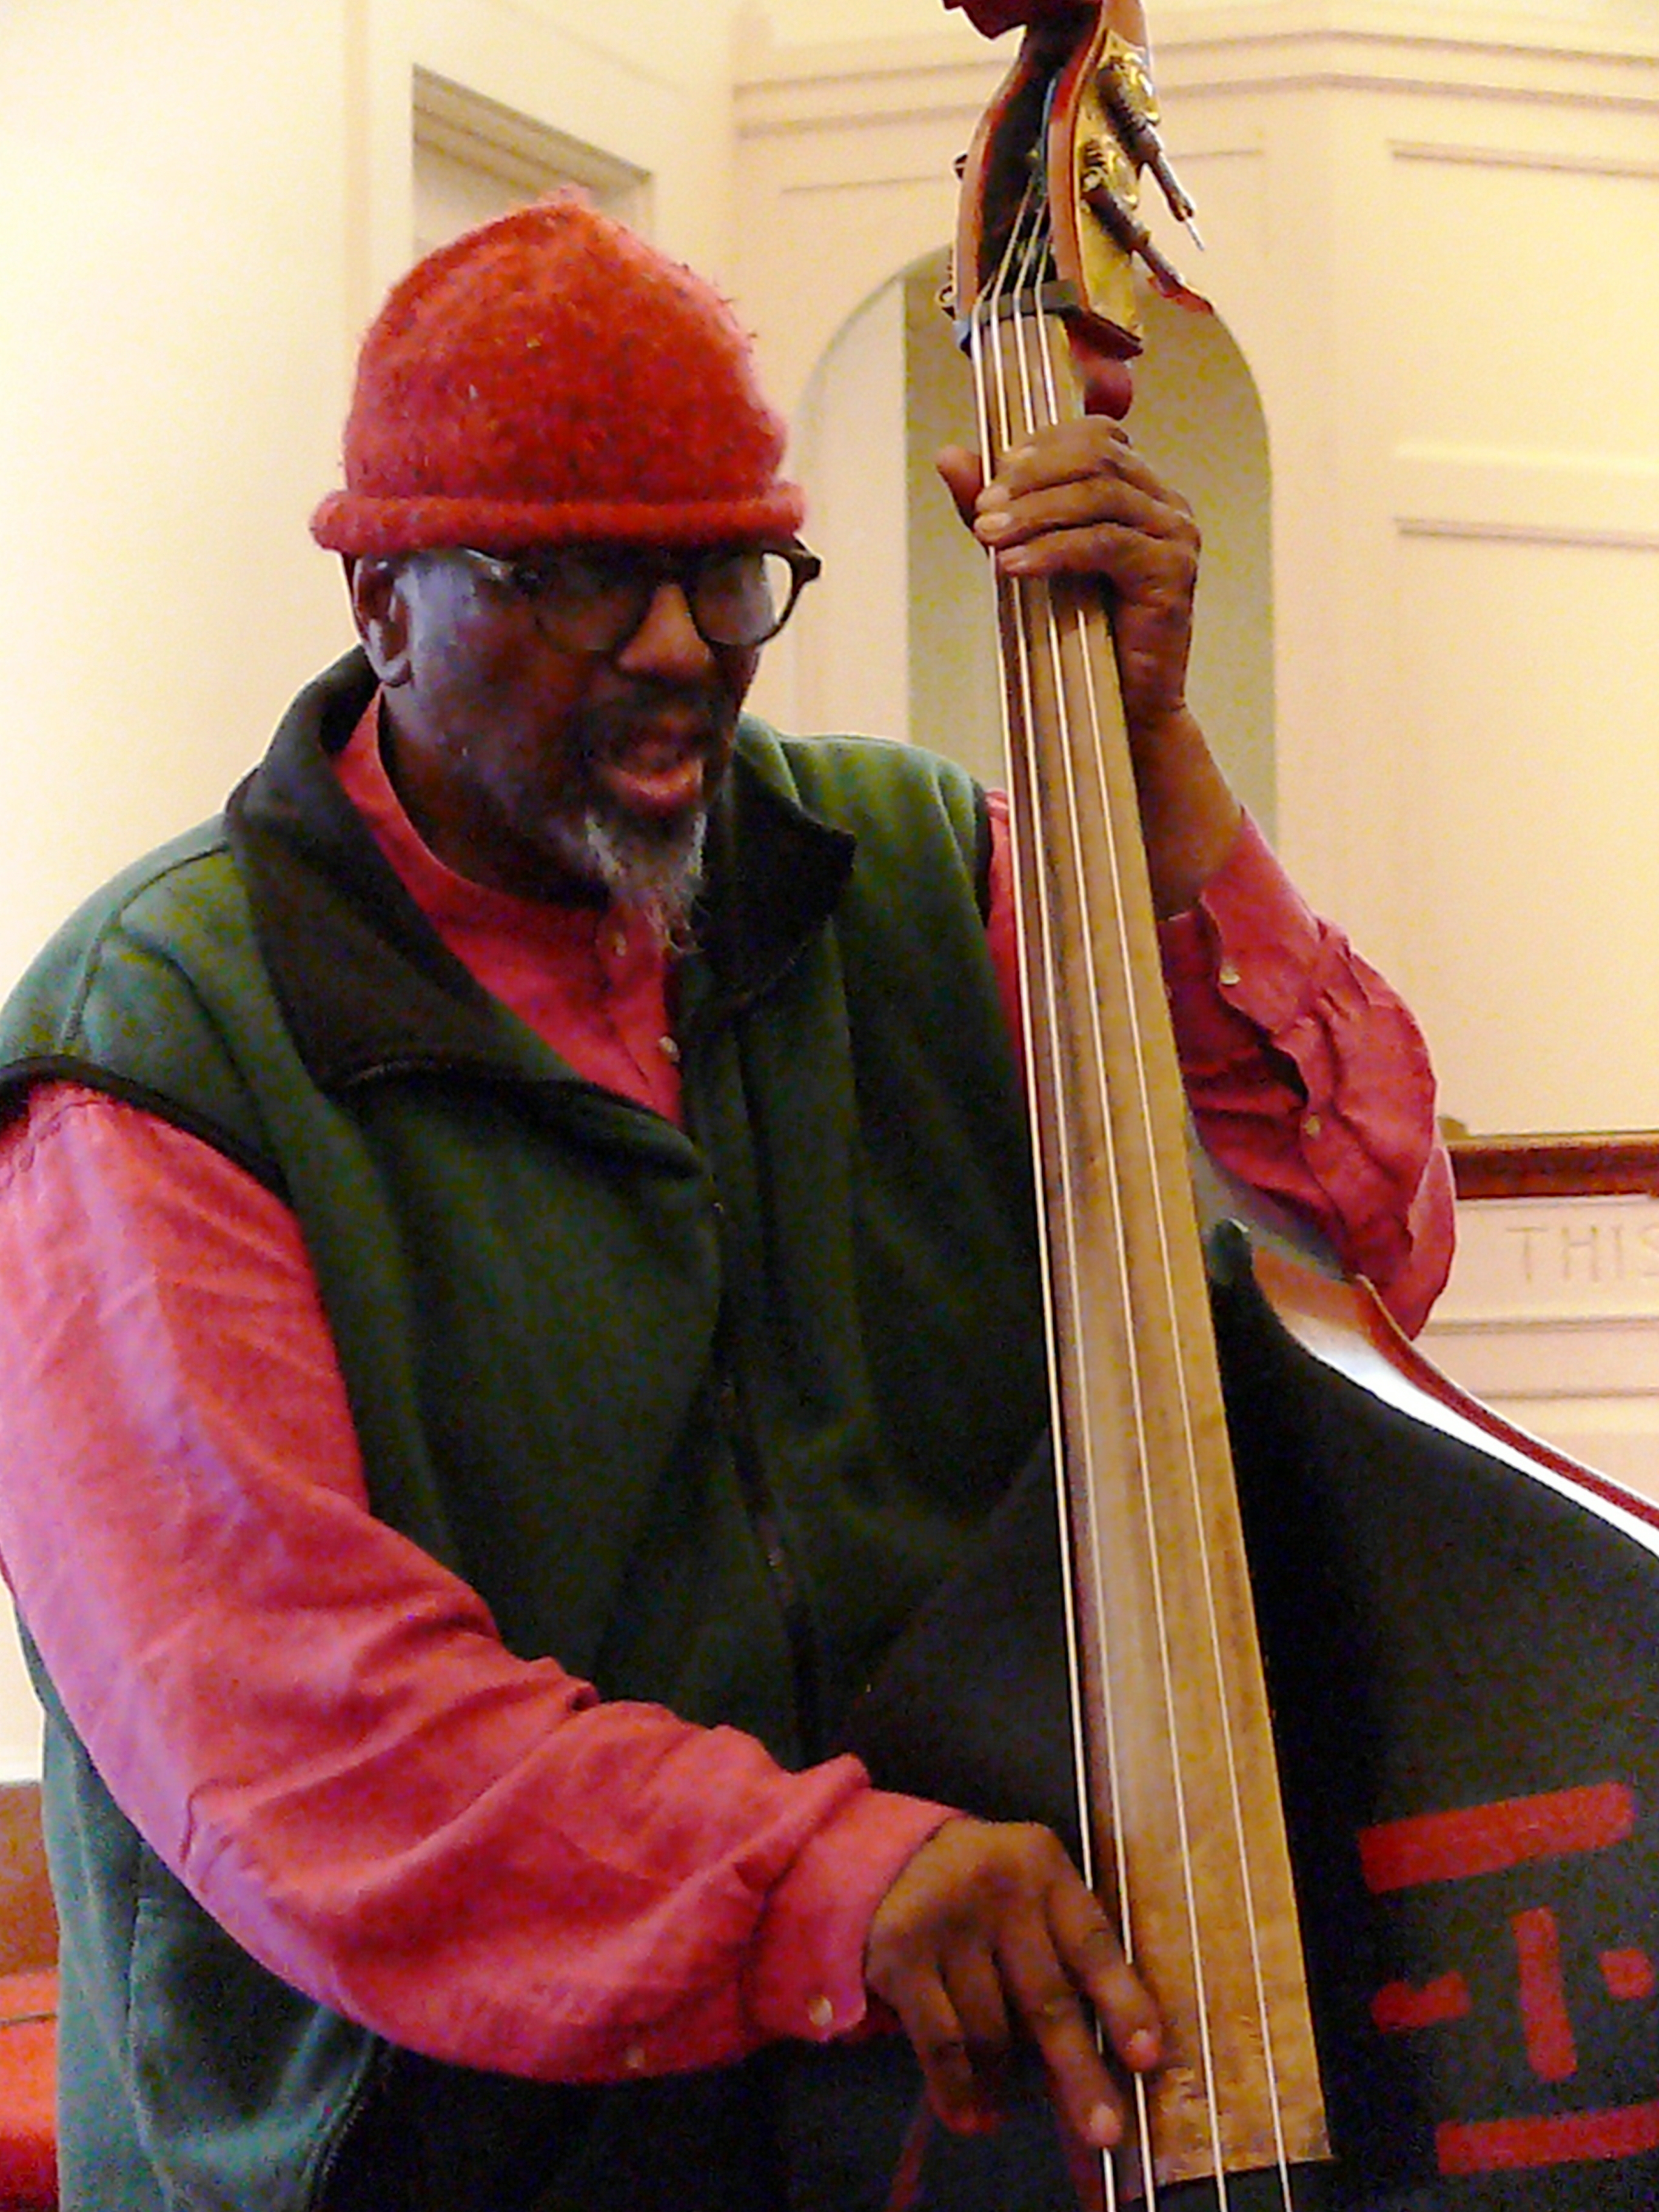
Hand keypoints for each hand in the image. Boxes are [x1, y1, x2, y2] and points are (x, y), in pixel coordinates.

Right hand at [863, 1817, 1160, 2148]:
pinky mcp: (901, 1953)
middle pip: (1047, 1999)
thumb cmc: (983, 1890)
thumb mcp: (1030, 1896)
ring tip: (1004, 2109)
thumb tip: (1103, 2064)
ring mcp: (947, 1920)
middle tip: (1105, 2134)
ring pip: (992, 2030)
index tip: (1148, 2059)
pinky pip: (942, 2041)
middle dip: (1079, 2074)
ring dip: (1003, 2083)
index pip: (1094, 1945)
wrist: (888, 1858)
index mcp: (1044, 1868)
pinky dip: (956, 2089)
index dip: (1124, 2004)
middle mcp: (1000, 1889)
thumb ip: (1062, 1956)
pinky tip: (968, 2116)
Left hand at [936, 424, 1238, 914]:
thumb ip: (994, 508)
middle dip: (1030, 479)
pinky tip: (1012, 567)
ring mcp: (1175, 536)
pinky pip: (1106, 544)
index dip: (1042, 445)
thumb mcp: (1027, 558)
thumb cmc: (1074, 635)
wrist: (1118, 710)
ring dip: (1034, 513)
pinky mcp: (1171, 574)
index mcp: (1139, 489)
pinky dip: (1052, 550)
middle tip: (981, 513)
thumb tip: (948, 455)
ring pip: (1100, 495)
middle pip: (1098, 456)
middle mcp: (1165, 503)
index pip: (1097, 434)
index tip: (992, 478)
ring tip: (987, 539)